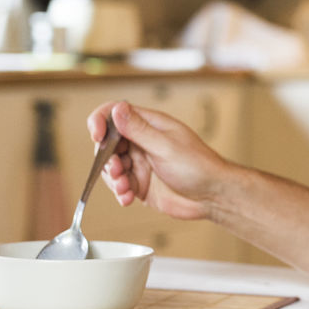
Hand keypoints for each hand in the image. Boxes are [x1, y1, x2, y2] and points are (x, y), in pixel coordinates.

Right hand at [87, 100, 226, 221]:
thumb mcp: (166, 146)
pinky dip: (119, 192)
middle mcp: (143, 142)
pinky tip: (127, 198)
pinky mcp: (140, 183)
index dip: (101, 121)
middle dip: (107, 158)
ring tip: (124, 188)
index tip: (96, 135)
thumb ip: (139, 130)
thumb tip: (117, 110)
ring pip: (111, 166)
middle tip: (117, 170)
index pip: (116, 114)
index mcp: (151, 125)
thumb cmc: (199, 166)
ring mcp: (141, 163)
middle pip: (108, 143)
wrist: (212, 196)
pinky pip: (119, 185)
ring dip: (112, 178)